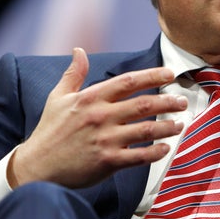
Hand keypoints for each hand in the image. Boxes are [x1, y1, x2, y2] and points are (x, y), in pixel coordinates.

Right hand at [8, 47, 185, 188]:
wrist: (37, 167)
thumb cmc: (49, 132)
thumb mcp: (58, 98)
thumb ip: (73, 74)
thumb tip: (79, 50)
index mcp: (90, 98)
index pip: (128, 81)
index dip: (152, 75)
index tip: (169, 74)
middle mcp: (100, 116)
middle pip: (143, 104)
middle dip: (168, 101)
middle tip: (182, 101)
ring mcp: (105, 139)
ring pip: (146, 129)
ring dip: (167, 126)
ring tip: (180, 124)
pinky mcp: (108, 162)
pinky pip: (139, 156)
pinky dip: (156, 151)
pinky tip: (166, 148)